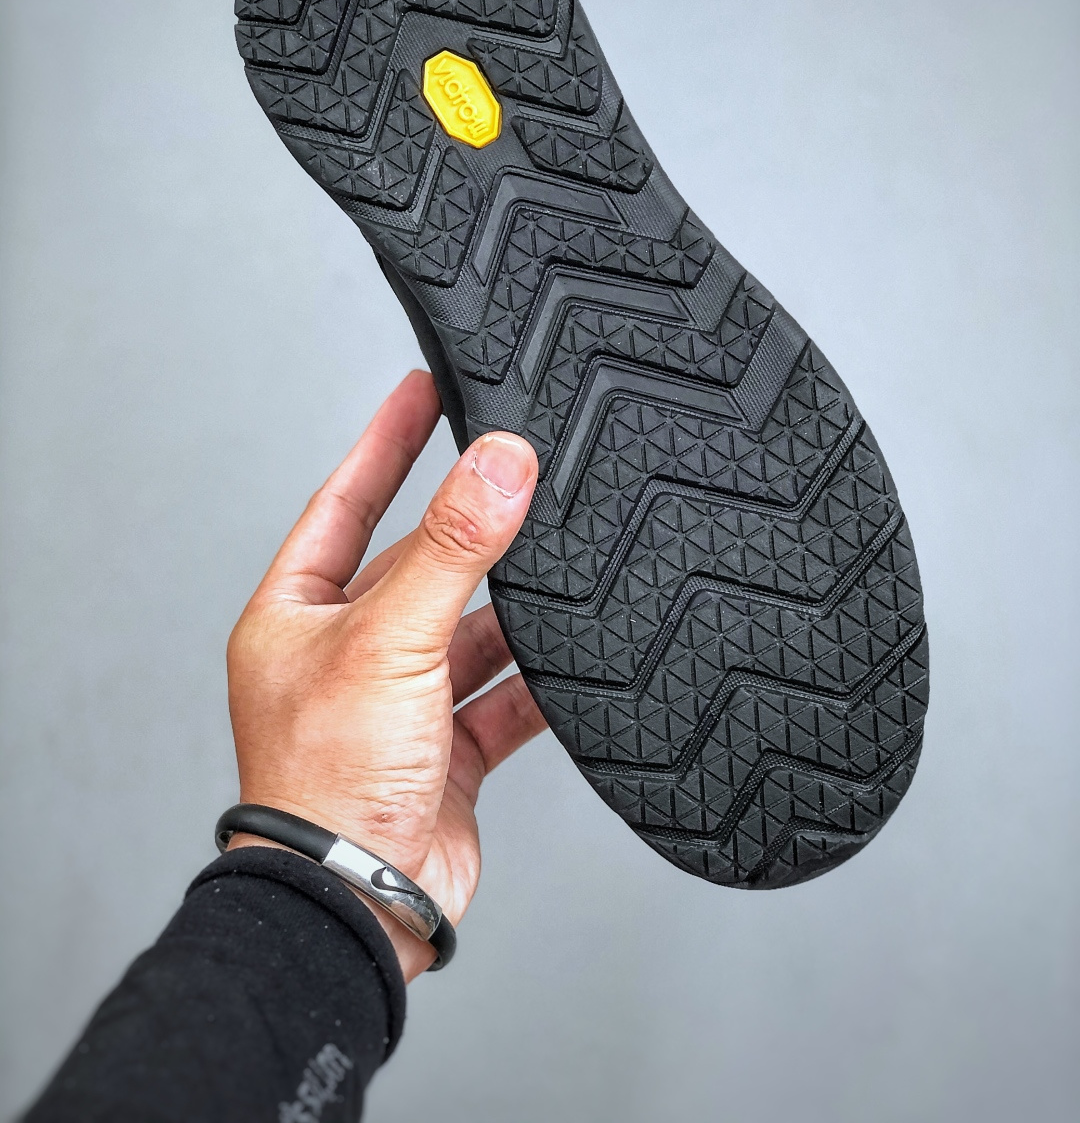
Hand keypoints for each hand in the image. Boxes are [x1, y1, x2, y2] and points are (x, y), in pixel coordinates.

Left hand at [226, 370, 545, 978]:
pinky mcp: (444, 749)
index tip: (424, 386)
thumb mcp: (390, 639)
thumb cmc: (327, 783)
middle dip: (469, 529)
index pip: (345, 500)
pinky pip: (501, 696)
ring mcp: (397, 703)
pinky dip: (537, 681)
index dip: (386, 441)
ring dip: (510, 610)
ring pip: (468, 630)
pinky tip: (572, 658)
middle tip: (520, 469)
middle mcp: (344, 653)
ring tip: (560, 563)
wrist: (358, 906)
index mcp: (298, 614)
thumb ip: (453, 549)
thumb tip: (499, 463)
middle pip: (419, 565)